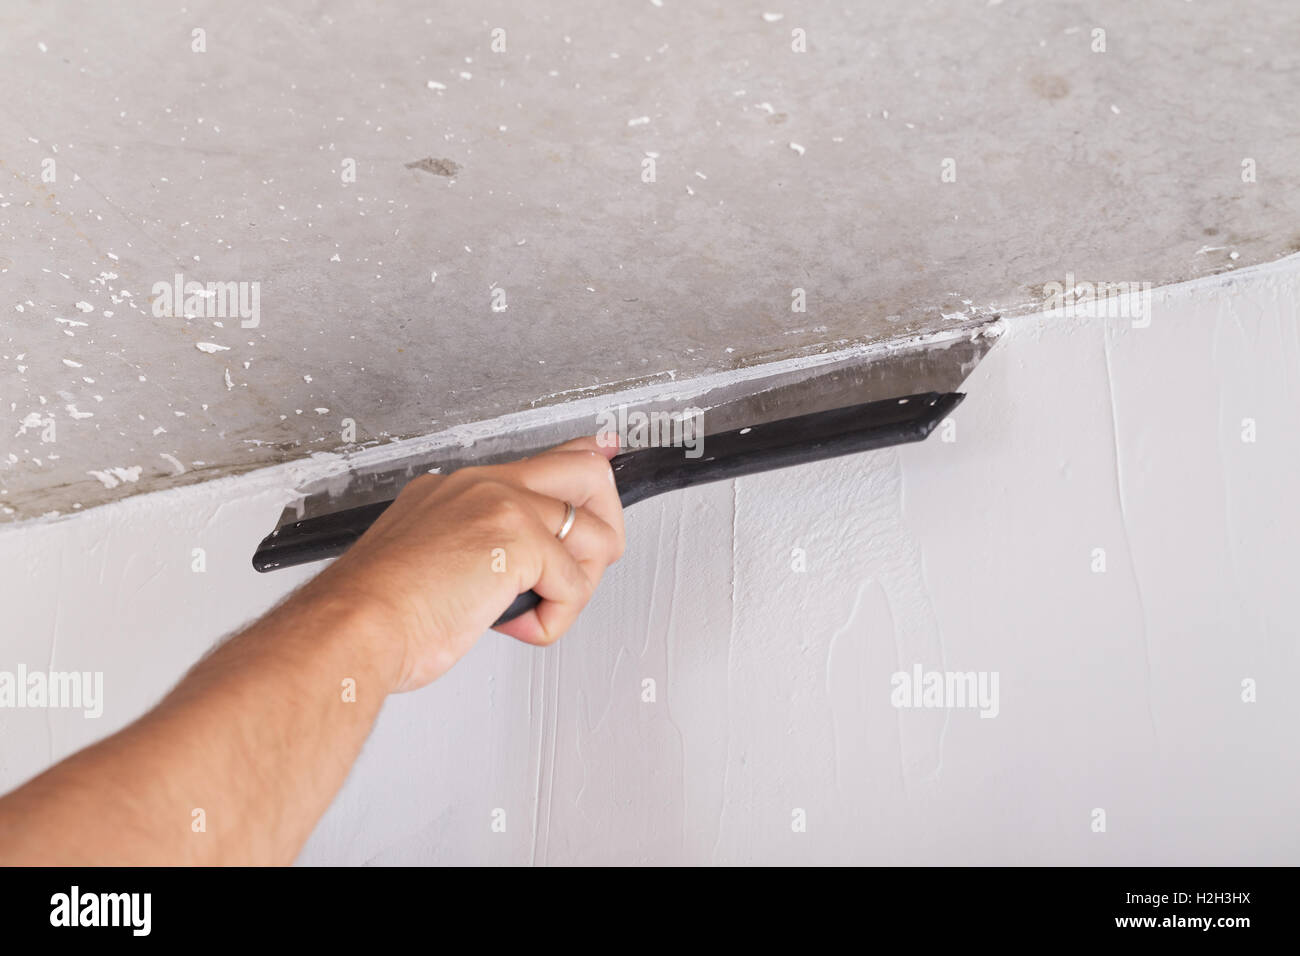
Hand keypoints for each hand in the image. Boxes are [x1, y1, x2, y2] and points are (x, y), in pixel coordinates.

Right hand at [302, 436, 625, 692]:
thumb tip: (506, 571)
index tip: (605, 456)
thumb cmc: (375, 614)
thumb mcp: (425, 563)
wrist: (351, 627)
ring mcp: (503, 506)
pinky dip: (552, 620)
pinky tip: (512, 625)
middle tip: (578, 573)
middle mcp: (482, 486)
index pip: (542, 459)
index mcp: (458, 488)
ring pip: (593, 535)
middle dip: (604, 528)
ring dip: (576, 589)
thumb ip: (472, 551)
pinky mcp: (518, 540)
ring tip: (534, 611)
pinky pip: (573, 584)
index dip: (585, 460)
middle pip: (588, 474)